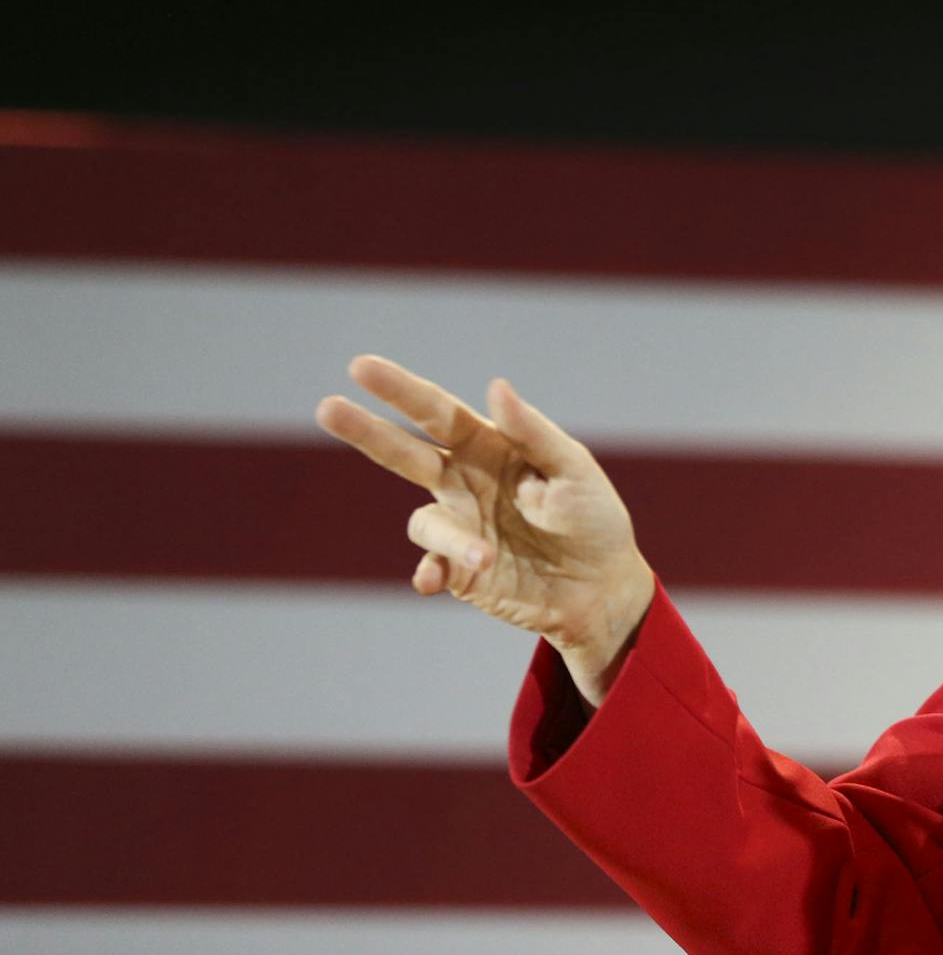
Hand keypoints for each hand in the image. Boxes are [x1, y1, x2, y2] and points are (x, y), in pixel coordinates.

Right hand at [315, 356, 655, 701]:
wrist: (603, 588)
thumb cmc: (594, 518)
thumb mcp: (574, 470)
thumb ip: (534, 432)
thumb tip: (495, 387)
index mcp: (490, 448)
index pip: (438, 412)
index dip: (401, 390)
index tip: (361, 366)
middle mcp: (464, 482)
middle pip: (404, 452)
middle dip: (366, 431)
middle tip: (328, 406)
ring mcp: (459, 526)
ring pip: (424, 522)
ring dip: (450, 537)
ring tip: (488, 555)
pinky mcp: (460, 571)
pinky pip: (431, 566)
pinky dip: (431, 570)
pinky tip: (436, 580)